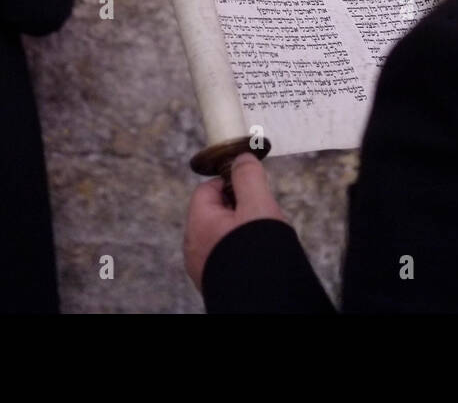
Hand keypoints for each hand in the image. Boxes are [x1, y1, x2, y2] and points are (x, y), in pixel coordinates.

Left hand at [184, 153, 285, 290]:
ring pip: (222, 234)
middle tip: (261, 214)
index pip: (208, 189)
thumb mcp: (257, 204)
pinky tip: (258, 255)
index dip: (231, 183)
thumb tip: (241, 157)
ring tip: (263, 237)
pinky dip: (241, 250)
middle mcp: (194, 247)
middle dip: (240, 209)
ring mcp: (203, 266)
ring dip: (242, 230)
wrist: (263, 299)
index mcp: (198, 224)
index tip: (251, 188)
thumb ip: (248, 177)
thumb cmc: (257, 253)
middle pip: (215, 212)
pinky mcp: (215, 280)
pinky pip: (226, 255)